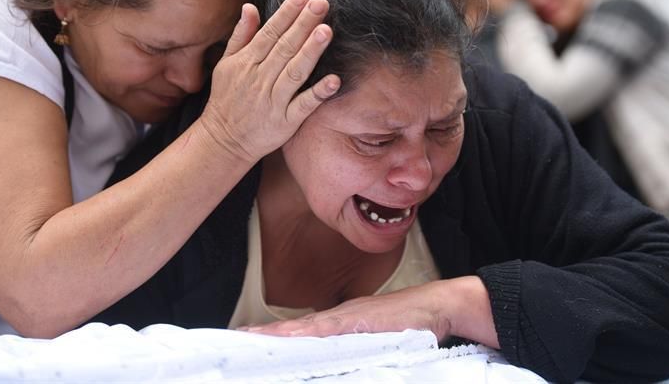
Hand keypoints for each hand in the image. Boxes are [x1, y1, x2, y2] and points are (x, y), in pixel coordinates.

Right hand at [200, 0, 339, 164]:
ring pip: (295, 72)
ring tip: (326, 31)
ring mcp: (274, 101)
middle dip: (303, 24)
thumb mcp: (226, 65)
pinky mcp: (285, 122)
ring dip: (311, 51)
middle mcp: (260, 79)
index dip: (286, 13)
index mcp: (247, 62)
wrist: (223, 141)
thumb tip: (250, 6)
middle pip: (285, 48)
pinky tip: (334, 80)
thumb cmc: (227, 99)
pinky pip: (304, 105)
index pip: (270, 33)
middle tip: (321, 3)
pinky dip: (318, 93)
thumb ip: (241, 35)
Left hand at [239, 278, 498, 347]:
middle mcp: (336, 319)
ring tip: (245, 341)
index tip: (244, 343)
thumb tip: (332, 362)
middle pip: (292, 331)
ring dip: (273, 337)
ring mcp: (345, 319)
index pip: (297, 333)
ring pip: (301, 330)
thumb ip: (351, 346)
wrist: (435, 306)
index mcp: (336, 324)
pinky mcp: (357, 321)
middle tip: (232, 342)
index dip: (271, 339)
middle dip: (262, 338)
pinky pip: (324, 330)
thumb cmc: (408, 325)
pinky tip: (285, 338)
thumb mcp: (373, 337)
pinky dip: (302, 334)